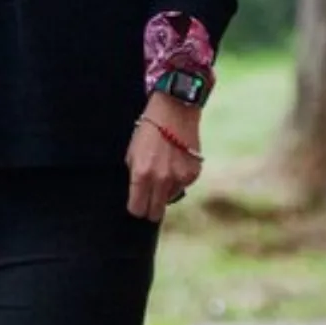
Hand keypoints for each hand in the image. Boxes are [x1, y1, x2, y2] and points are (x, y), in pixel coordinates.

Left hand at [127, 93, 203, 223]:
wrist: (174, 110)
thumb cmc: (148, 130)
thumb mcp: (132, 153)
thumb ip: (135, 177)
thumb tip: (138, 195)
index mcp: (141, 175)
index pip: (137, 209)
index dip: (135, 207)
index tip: (136, 204)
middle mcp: (161, 180)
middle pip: (154, 213)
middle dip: (150, 209)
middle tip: (148, 200)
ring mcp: (179, 178)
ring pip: (169, 199)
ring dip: (165, 191)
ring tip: (163, 170)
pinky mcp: (193, 174)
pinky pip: (182, 186)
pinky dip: (178, 180)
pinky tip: (175, 162)